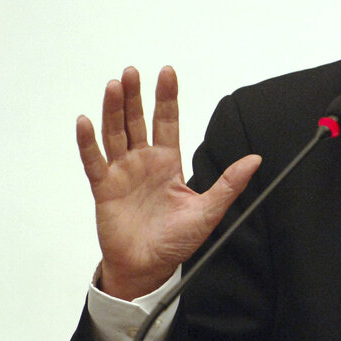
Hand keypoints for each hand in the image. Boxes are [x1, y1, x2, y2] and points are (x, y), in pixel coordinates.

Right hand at [76, 66, 260, 299]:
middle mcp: (144, 162)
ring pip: (115, 134)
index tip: (167, 73)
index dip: (166, 98)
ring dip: (113, 110)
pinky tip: (85, 122)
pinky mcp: (104, 188)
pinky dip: (88, 142)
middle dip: (135, 96)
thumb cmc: (176, 241)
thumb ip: (229, 183)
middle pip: (137, 121)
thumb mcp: (209, 210)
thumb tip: (255, 160)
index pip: (167, 122)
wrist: (148, 268)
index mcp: (169, 163)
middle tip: (133, 72)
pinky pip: (94, 161)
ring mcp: (122, 173)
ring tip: (114, 85)